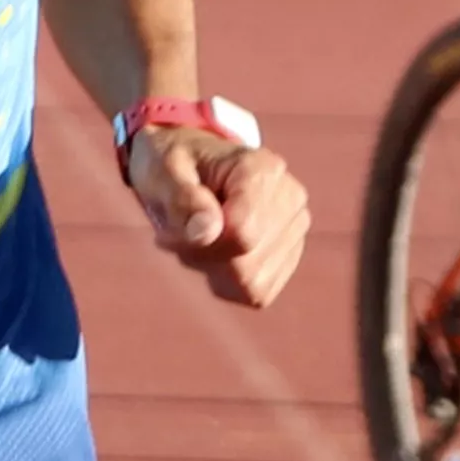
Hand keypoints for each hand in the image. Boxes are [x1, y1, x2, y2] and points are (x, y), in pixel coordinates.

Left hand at [127, 131, 312, 307]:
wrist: (193, 168)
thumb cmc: (176, 167)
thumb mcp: (163, 172)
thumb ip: (182, 200)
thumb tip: (208, 233)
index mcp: (263, 169)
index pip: (241, 234)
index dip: (198, 242)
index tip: (172, 225)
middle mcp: (291, 198)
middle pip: (246, 264)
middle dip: (202, 258)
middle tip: (180, 232)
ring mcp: (296, 229)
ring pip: (252, 283)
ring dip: (213, 270)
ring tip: (200, 238)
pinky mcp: (291, 256)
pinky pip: (258, 293)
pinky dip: (228, 282)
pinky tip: (217, 254)